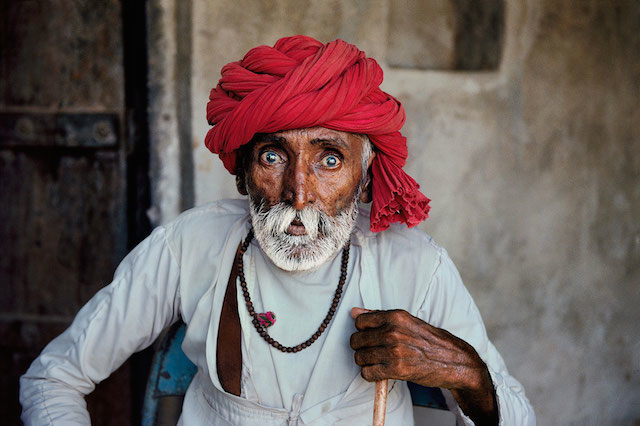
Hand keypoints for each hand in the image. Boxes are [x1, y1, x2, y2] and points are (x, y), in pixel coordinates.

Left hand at [349, 307, 497, 423]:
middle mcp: (393, 332)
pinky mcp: (396, 370)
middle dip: (361, 347)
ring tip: (378, 361)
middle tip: (373, 351)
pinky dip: (370, 374)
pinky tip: (380, 372)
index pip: (360, 321)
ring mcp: (394, 351)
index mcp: (395, 316)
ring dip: (365, 362)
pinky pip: (368, 373)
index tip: (370, 336)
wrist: (454, 361)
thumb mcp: (408, 321)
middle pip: (356, 340)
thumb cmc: (431, 341)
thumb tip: (354, 312)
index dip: (362, 330)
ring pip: (359, 357)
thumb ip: (379, 316)